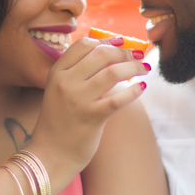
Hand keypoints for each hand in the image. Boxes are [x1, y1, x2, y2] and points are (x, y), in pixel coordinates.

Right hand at [29, 37, 148, 176]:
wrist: (50, 154)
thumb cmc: (60, 121)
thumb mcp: (59, 90)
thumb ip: (78, 71)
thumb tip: (111, 50)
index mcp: (57, 72)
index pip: (83, 44)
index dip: (106, 40)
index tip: (121, 43)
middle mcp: (66, 82)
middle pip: (101, 54)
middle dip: (124, 52)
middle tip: (137, 57)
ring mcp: (78, 99)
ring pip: (113, 72)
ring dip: (134, 67)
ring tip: (144, 69)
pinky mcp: (92, 117)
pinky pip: (119, 98)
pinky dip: (134, 90)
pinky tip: (142, 87)